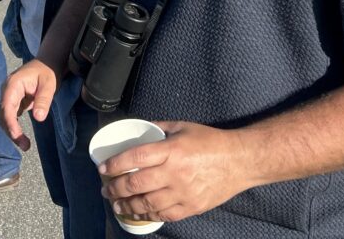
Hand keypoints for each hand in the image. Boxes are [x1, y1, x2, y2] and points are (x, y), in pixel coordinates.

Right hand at [0, 59, 58, 150]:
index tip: (16, 135)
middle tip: (25, 146)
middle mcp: (7, 90)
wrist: (47, 64)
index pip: (7, 106)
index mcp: (13, 84)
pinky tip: (21, 138)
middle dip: (11, 131)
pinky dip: (14, 127)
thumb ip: (44, 100)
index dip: (10, 122)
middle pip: (3, 114)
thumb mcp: (50, 84)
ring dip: (12, 131)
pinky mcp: (13, 101)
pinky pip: (10, 116)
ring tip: (25, 145)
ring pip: (4, 117)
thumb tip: (39, 118)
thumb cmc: (48, 72)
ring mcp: (8, 96)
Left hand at [99, 121, 253, 223]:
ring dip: (127, 205)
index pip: (135, 157)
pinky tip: (138, 213)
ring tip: (116, 204)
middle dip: (115, 188)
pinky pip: (165, 215)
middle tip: (105, 189)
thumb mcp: (183, 127)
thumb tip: (139, 129)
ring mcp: (183, 193)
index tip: (102, 168)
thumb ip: (159, 129)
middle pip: (136, 183)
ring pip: (147, 204)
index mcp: (172, 150)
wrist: (240, 161)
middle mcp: (175, 173)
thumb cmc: (211, 141)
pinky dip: (148, 215)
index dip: (115, 164)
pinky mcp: (192, 207)